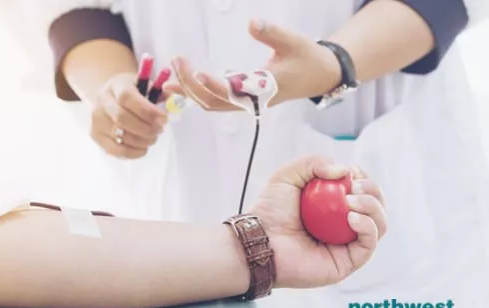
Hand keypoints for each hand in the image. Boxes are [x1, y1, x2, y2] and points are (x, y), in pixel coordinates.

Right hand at [90, 72, 168, 158]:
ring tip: (152, 139)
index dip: (147, 111)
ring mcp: (96, 120)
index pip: (128, 97)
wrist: (110, 96)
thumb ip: (162, 94)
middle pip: (122, 119)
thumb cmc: (133, 91)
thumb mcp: (146, 85)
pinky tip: (143, 148)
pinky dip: (131, 153)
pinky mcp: (95, 135)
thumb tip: (175, 104)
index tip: (164, 119)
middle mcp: (102, 102)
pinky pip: (114, 150)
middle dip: (146, 129)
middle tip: (159, 131)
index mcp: (116, 86)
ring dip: (141, 141)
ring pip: (118, 136)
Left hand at [164, 19, 341, 108]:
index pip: (234, 92)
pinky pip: (215, 100)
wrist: (320, 76)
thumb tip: (252, 22)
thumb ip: (272, 33)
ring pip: (211, 104)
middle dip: (192, 86)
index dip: (215, 85)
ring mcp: (245, 102)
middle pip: (214, 101)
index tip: (198, 72)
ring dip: (190, 92)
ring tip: (168, 79)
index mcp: (264, 89)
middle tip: (176, 63)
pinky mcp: (242, 99)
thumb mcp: (293, 42)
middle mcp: (251, 100)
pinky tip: (181, 84)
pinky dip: (197, 93)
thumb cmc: (308, 59)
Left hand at [252, 156, 386, 287]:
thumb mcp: (287, 176)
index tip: (352, 173)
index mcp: (333, 206)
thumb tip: (345, 170)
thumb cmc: (269, 211)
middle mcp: (343, 225)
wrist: (258, 241)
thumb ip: (314, 163)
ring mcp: (346, 244)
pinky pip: (369, 244)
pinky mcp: (347, 262)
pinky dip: (368, 227)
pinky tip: (352, 217)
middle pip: (377, 207)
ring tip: (351, 200)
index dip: (364, 179)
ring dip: (373, 207)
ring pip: (379, 225)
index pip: (363, 190)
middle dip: (374, 191)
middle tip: (354, 186)